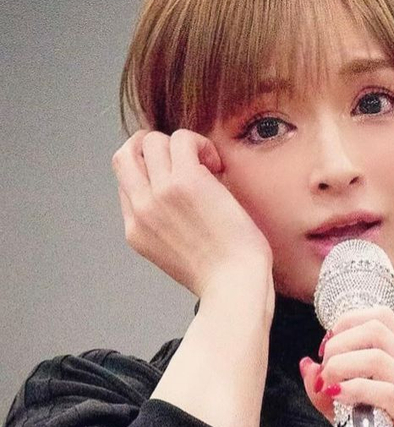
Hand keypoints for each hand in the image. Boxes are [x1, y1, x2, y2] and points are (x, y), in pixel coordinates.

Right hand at [111, 128, 271, 297]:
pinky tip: (217, 165)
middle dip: (152, 148)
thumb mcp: (176, 256)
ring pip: (152, 141)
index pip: (126, 184)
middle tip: (184, 159)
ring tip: (208, 166)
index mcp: (136, 231)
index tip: (179, 180)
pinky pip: (182, 139)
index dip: (151, 173)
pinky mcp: (185, 181)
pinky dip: (200, 144)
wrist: (235, 287)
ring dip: (181, 145)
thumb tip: (180, 201)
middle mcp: (142, 210)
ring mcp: (160, 194)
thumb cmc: (221, 276)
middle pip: (125, 155)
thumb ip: (166, 229)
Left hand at [299, 306, 393, 426]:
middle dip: (339, 341)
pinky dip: (357, 390)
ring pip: (380, 357)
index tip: (326, 349)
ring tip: (329, 384)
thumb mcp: (358, 424)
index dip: (346, 324)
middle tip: (325, 367)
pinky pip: (387, 393)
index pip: (380, 319)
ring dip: (343, 364)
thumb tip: (308, 366)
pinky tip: (340, 398)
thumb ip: (333, 397)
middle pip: (377, 329)